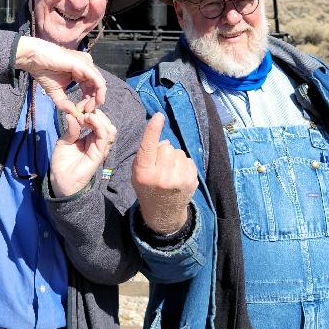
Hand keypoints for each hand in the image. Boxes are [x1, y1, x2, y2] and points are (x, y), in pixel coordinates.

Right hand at [15, 37, 105, 120]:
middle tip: (84, 113)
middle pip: (97, 88)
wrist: (34, 59)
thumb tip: (75, 115)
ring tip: (87, 110)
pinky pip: (97, 80)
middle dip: (93, 103)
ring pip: (100, 85)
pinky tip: (96, 102)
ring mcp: (86, 65)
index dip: (88, 103)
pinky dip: (99, 93)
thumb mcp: (55, 92)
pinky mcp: (84, 65)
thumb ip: (65, 104)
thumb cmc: (43, 71)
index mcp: (81, 72)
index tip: (79, 113)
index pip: (90, 89)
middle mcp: (86, 67)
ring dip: (95, 100)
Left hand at [50, 106, 115, 197]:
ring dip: (98, 118)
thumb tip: (72, 115)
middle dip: (94, 112)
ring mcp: (99, 148)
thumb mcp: (64, 142)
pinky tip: (88, 119)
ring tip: (85, 116)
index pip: (96, 120)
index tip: (79, 106)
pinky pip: (105, 136)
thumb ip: (71, 129)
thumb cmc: (62, 163)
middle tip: (81, 110)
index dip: (89, 110)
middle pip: (105, 122)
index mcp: (89, 138)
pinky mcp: (99, 153)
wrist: (60, 181)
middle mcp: (96, 142)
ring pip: (109, 127)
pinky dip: (99, 125)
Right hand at [132, 113, 197, 234]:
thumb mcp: (137, 173)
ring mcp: (178, 179)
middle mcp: (161, 176)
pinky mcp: (191, 180)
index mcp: (144, 173)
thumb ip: (147, 155)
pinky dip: (183, 164)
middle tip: (160, 165)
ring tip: (170, 172)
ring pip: (179, 152)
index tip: (159, 116)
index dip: (153, 130)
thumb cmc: (147, 187)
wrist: (163, 212)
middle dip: (164, 151)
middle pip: (167, 146)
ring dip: (174, 158)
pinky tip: (178, 176)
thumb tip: (165, 141)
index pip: (148, 147)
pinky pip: (188, 159)